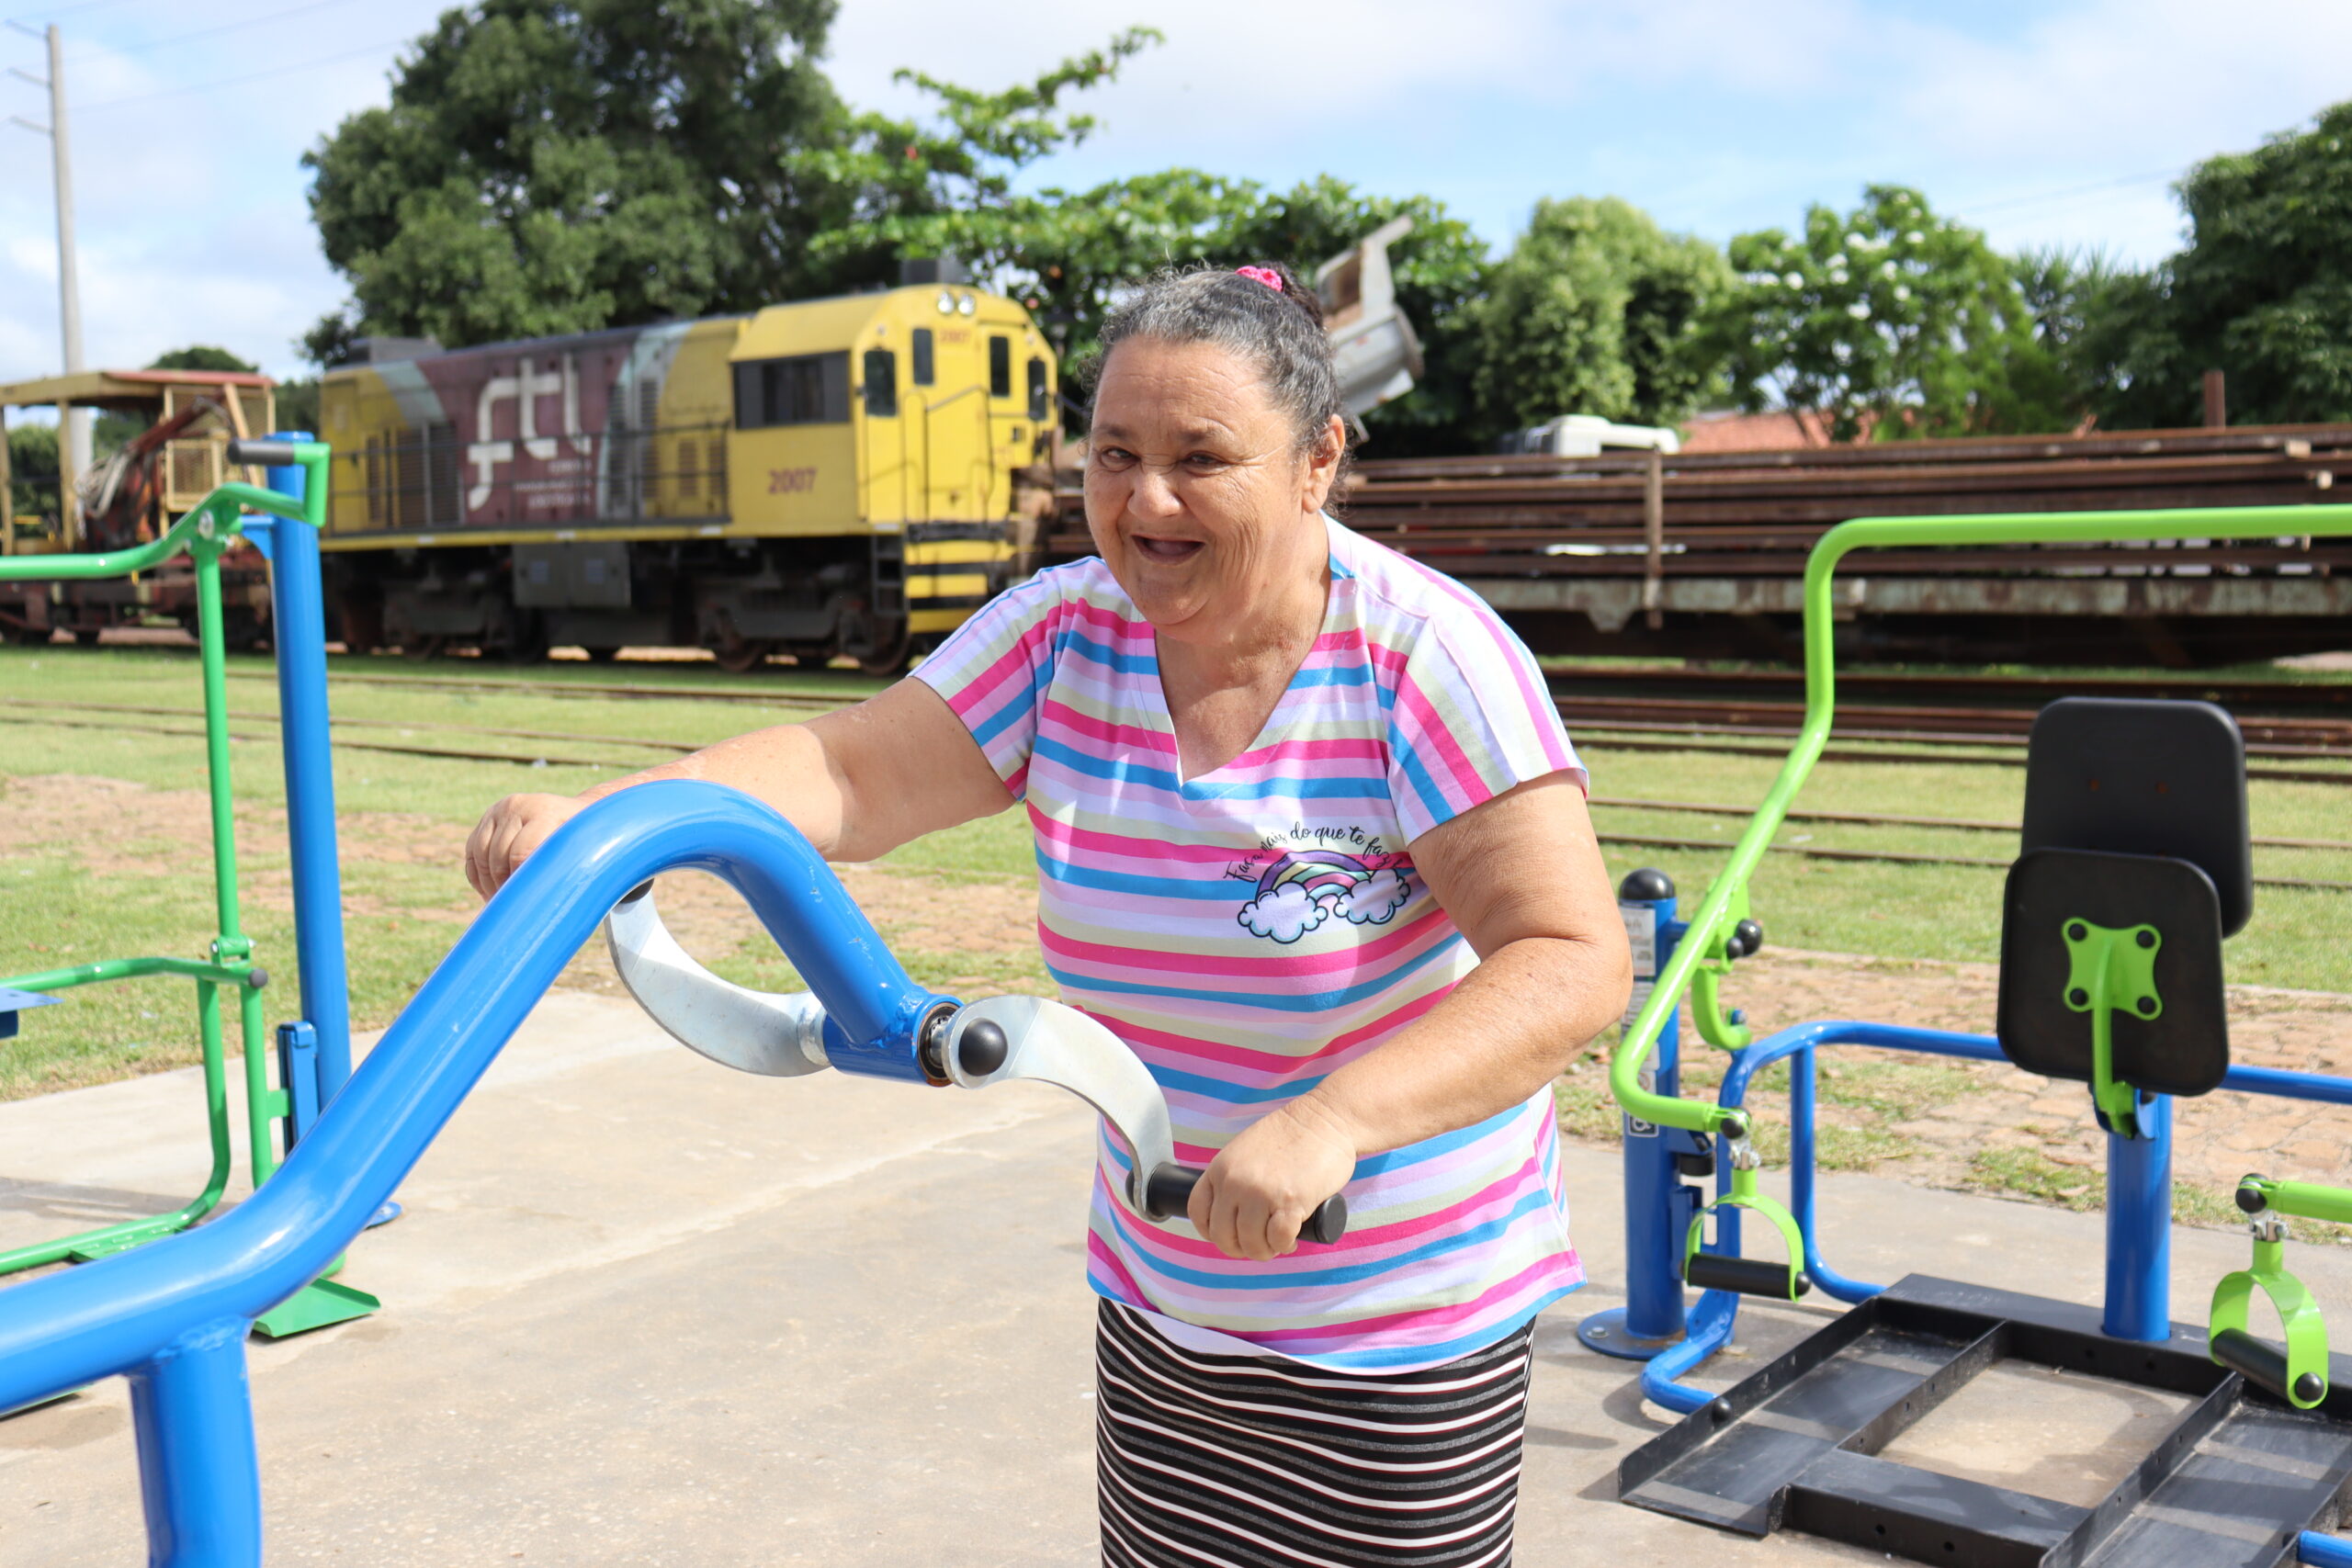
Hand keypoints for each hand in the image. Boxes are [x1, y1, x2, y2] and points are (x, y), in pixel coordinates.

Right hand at [464, 793, 585, 899]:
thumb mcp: (581, 849)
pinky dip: (477, 875)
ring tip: (500, 903)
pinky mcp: (486, 818)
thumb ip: (562, 867)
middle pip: (498, 856)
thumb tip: (539, 902)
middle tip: (511, 908)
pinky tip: (489, 892)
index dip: (518, 881)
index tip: (523, 904)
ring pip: (481, 855)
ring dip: (488, 883)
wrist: (578, 811)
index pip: (521, 852)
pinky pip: (472, 852)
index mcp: (544, 812)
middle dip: (502, 885)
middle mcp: (517, 806)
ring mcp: (498, 810)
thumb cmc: (584, 840)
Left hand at [1187, 1097, 1359, 1260]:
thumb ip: (1235, 1177)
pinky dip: (1285, 1245)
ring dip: (1265, 1250)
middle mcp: (1234, 1182)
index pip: (1198, 1212)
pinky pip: (1279, 1241)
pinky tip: (1292, 1239)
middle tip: (1260, 1244)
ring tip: (1279, 1242)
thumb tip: (1233, 1213)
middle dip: (1241, 1248)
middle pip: (1223, 1236)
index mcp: (1219, 1168)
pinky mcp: (1290, 1202)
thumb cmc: (1291, 1136)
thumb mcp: (1245, 1151)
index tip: (1230, 1236)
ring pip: (1251, 1243)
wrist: (1324, 1119)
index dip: (1211, 1232)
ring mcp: (1261, 1193)